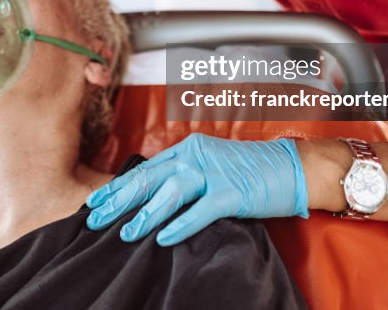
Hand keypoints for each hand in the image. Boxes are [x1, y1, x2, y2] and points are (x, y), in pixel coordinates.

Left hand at [85, 134, 307, 245]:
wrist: (293, 168)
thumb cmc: (251, 172)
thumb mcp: (211, 167)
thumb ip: (184, 176)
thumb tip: (152, 198)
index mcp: (188, 149)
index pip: (145, 169)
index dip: (118, 186)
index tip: (94, 202)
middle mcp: (196, 156)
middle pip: (149, 178)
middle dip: (119, 200)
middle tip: (95, 218)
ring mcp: (214, 172)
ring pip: (170, 192)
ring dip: (145, 214)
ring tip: (126, 233)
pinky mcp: (232, 192)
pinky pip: (201, 210)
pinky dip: (180, 224)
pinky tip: (162, 238)